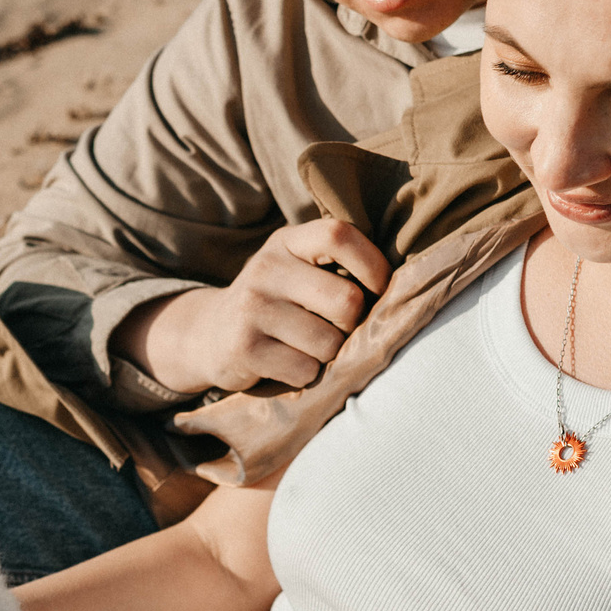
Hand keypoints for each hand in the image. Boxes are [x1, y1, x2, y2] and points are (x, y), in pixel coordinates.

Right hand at [118, 220, 390, 394]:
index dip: (372, 264)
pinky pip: (304, 370)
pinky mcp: (244, 348)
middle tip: (338, 329)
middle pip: (346, 301)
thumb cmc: (275, 302)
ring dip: (328, 355)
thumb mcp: (296, 268)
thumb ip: (336, 268)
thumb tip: (401, 292)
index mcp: (287, 241)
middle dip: (353, 325)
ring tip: (307, 347)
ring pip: (328, 343)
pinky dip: (305, 375)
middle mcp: (266, 268)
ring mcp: (252, 308)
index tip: (380, 289)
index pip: (338, 235)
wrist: (209, 334)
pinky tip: (286, 363)